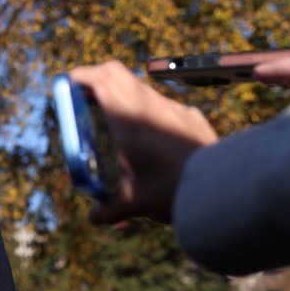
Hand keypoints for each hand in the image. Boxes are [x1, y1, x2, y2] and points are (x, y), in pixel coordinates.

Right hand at [67, 61, 217, 223]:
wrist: (223, 188)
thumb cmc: (173, 192)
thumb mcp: (134, 203)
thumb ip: (110, 209)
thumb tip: (95, 217)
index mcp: (129, 118)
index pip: (100, 78)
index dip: (80, 77)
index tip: (66, 85)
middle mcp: (150, 105)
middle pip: (116, 73)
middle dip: (96, 81)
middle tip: (83, 98)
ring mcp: (174, 108)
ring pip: (140, 89)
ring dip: (122, 97)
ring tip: (114, 122)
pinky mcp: (192, 116)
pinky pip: (162, 106)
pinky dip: (146, 112)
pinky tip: (150, 140)